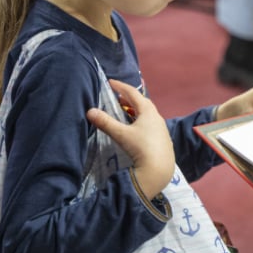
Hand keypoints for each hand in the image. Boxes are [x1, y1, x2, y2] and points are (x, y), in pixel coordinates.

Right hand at [85, 79, 174, 198]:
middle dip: (129, 98)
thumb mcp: (121, 134)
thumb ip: (105, 122)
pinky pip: (151, 125)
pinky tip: (136, 129)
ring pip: (148, 114)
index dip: (121, 87)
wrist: (159, 170)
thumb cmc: (140, 148)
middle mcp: (157, 118)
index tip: (110, 82)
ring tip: (125, 111)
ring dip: (136, 110)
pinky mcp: (163, 140)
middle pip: (142, 103)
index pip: (133, 93)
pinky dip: (141, 121)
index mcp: (148, 112)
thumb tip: (90, 111)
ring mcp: (162, 129)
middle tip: (117, 97)